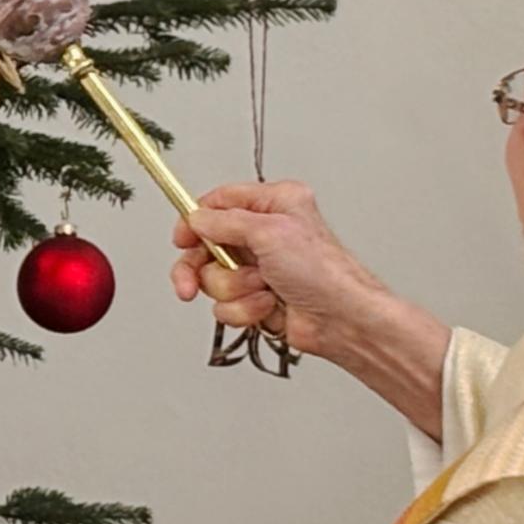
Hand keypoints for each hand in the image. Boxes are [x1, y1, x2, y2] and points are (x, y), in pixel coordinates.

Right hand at [168, 179, 384, 360]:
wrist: (341, 320)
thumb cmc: (324, 273)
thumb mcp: (270, 232)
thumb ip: (225, 221)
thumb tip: (197, 218)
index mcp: (274, 205)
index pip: (218, 203)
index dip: (194, 221)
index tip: (181, 239)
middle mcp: (264, 234)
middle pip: (206, 246)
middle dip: (202, 269)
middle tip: (190, 284)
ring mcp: (258, 268)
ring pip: (213, 279)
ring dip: (234, 289)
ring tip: (262, 288)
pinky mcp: (254, 297)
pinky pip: (225, 305)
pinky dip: (244, 309)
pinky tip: (268, 305)